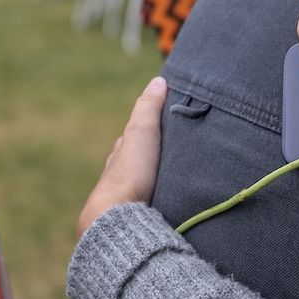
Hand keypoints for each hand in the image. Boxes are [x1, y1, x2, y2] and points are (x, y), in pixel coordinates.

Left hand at [78, 77, 167, 237]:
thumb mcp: (142, 133)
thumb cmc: (130, 173)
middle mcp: (121, 175)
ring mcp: (126, 198)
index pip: (134, 138)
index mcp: (121, 154)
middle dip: (154, 158)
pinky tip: (170, 204)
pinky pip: (148, 204)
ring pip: (143, 184)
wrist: (117, 218)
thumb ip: (148, 108)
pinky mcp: (134, 218)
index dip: (149, 129)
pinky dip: (158, 200)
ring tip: (181, 181)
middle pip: (139, 162)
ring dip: (158, 182)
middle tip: (180, 154)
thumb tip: (158, 80)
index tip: (169, 125)